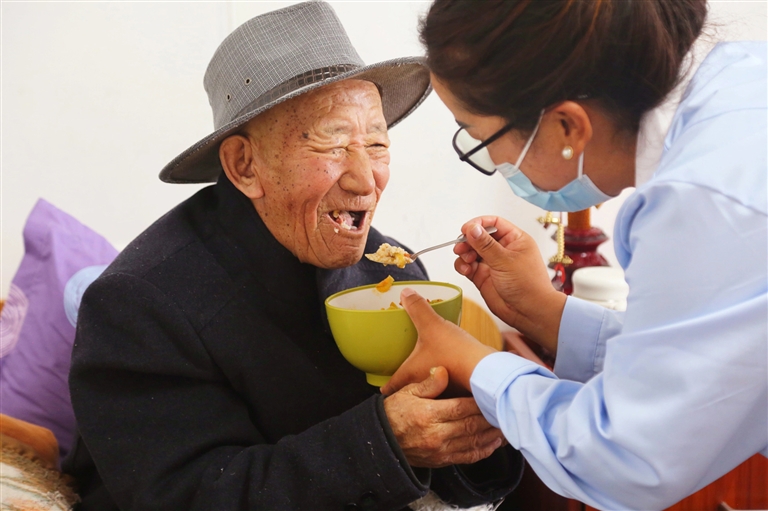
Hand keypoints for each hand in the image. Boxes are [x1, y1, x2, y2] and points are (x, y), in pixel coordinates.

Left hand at [382, 288, 495, 393]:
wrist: (484, 369)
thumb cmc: (454, 352)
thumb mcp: (432, 325)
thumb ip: (418, 308)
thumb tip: (405, 293)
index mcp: (412, 374)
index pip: (393, 386)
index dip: (387, 387)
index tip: (382, 388)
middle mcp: (425, 385)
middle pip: (411, 388)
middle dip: (407, 383)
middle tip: (402, 376)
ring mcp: (443, 388)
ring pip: (430, 386)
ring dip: (427, 380)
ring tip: (424, 369)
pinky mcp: (458, 385)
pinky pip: (446, 382)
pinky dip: (445, 376)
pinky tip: (448, 364)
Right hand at [383, 366, 504, 467]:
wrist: (381, 441)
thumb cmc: (394, 413)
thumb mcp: (406, 392)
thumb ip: (428, 384)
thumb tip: (442, 371)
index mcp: (428, 414)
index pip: (462, 407)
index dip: (480, 402)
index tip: (494, 394)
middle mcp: (437, 434)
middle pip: (472, 425)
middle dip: (492, 417)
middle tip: (508, 408)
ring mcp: (441, 450)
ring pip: (474, 442)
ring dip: (492, 434)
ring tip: (508, 425)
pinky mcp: (442, 461)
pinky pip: (468, 457)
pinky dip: (484, 450)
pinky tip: (494, 443)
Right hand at [453, 216, 566, 352]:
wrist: (529, 312)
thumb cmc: (529, 286)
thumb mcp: (505, 261)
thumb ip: (486, 244)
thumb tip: (473, 229)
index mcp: (515, 240)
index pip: (494, 223)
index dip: (479, 224)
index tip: (467, 229)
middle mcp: (503, 250)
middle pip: (480, 236)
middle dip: (469, 240)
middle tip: (462, 245)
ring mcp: (492, 263)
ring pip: (471, 251)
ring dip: (464, 253)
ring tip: (465, 259)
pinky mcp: (483, 276)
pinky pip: (468, 266)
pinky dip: (463, 266)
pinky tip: (465, 269)